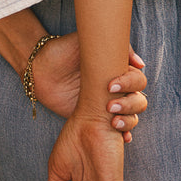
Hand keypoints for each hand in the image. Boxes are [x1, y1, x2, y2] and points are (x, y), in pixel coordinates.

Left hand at [32, 36, 146, 140]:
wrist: (40, 68)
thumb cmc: (64, 50)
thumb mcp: (88, 42)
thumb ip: (113, 46)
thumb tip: (140, 64)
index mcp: (118, 69)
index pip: (137, 79)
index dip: (130, 83)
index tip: (111, 85)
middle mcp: (116, 88)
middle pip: (138, 100)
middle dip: (130, 105)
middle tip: (110, 106)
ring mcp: (107, 104)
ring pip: (132, 116)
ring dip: (128, 121)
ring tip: (114, 123)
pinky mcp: (95, 119)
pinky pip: (116, 130)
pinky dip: (123, 135)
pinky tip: (122, 138)